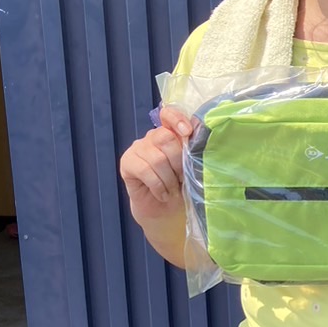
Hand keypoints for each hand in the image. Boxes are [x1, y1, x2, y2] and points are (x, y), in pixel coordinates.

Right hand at [119, 107, 194, 223]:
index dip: (177, 119)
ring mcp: (137, 149)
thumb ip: (192, 153)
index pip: (168, 115)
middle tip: (182, 179)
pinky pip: (144, 170)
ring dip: (169, 179)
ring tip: (173, 191)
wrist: (164, 211)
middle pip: (165, 138)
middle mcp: (151, 138)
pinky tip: (162, 194)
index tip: (188, 132)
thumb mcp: (190, 169)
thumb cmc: (180, 188)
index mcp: (169, 134)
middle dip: (178, 162)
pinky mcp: (127, 162)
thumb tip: (200, 138)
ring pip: (157, 158)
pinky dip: (158, 186)